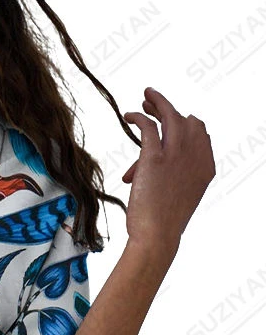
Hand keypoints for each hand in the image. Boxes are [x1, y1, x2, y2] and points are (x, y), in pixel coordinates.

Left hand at [121, 87, 214, 256]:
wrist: (157, 235)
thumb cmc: (161, 223)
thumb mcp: (172, 198)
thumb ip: (162, 179)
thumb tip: (133, 173)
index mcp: (205, 167)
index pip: (201, 135)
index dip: (186, 127)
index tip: (171, 125)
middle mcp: (195, 156)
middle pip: (187, 121)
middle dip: (170, 110)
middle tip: (153, 104)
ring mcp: (176, 154)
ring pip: (170, 117)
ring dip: (158, 104)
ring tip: (145, 98)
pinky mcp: (155, 157)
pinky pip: (148, 126)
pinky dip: (139, 117)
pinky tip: (129, 115)